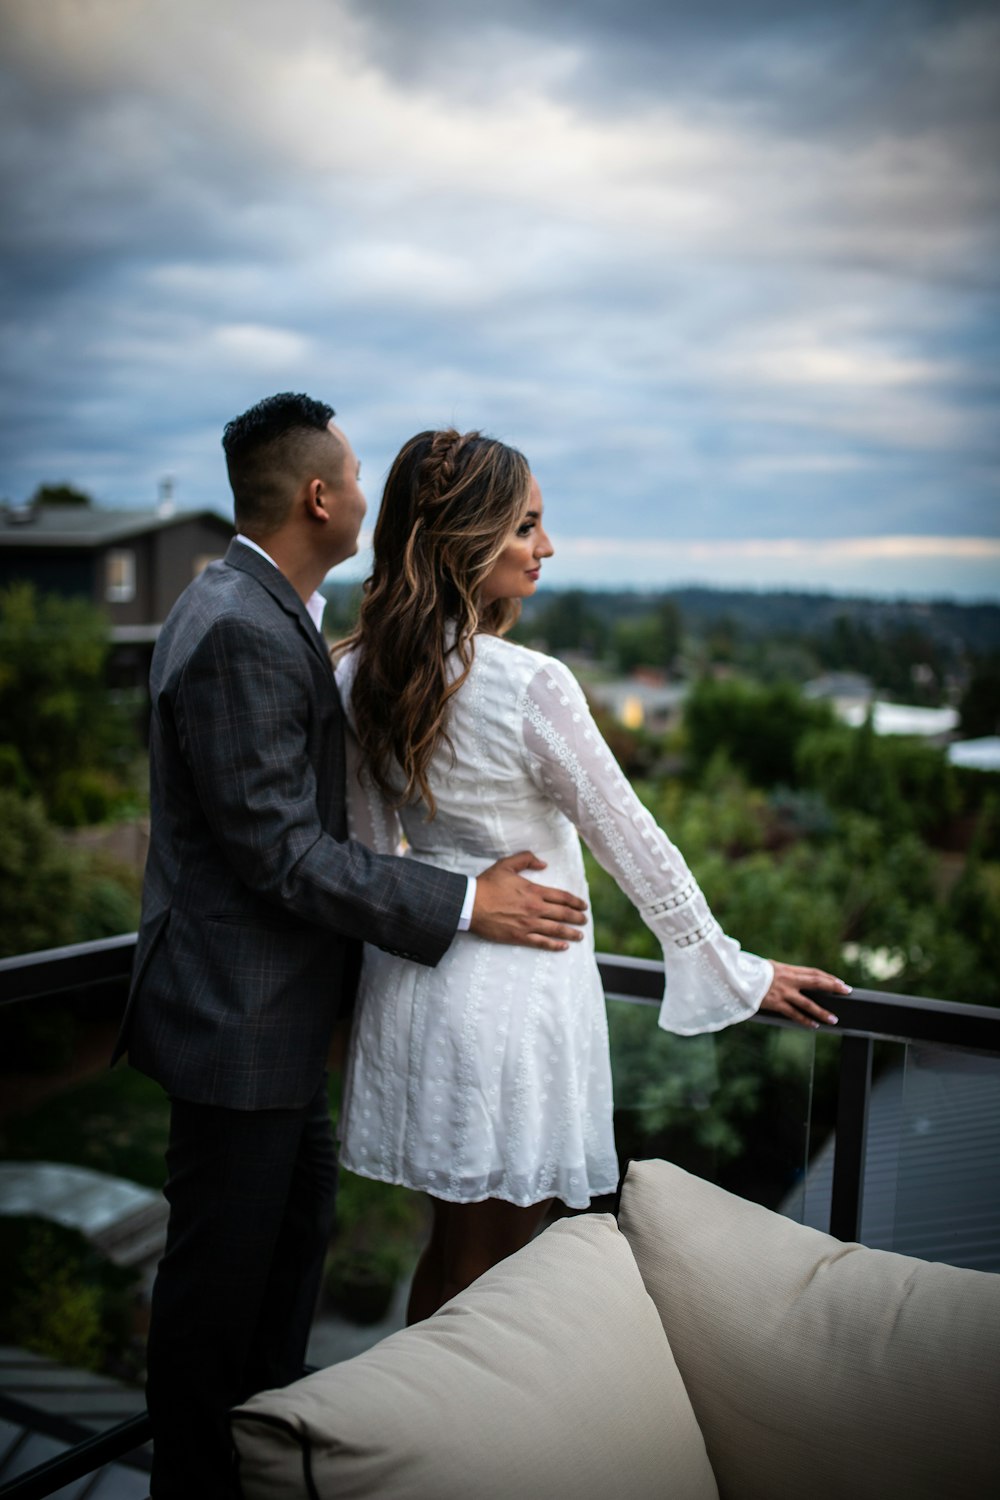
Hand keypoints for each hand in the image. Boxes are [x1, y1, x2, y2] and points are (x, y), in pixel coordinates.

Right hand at [471, 852, 587, 950]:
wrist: (471, 904)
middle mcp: (535, 908)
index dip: (576, 902)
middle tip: (584, 920)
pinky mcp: (519, 936)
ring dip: (571, 933)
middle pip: (563, 914)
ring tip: (580, 935)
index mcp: (534, 891)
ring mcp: (528, 924)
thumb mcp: (506, 864)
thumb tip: (543, 864)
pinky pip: (541, 942)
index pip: (562, 897)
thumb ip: (526, 859)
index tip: (583, 905)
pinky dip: (554, 945)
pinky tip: (563, 947)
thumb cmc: (487, 884)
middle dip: (577, 918)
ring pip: (556, 930)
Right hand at [758, 962, 851, 1028]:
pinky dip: (805, 1020)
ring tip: (834, 1019)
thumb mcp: (768, 968)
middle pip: (817, 982)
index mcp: (788, 969)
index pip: (813, 972)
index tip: (839, 982)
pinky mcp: (776, 1003)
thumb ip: (781, 973)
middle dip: (834, 986)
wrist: (736, 977)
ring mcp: (783, 992)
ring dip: (822, 1011)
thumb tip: (790, 977)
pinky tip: (814, 1026)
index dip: (828, 977)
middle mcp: (788, 979)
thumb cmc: (750, 972)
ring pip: (808, 1003)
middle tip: (847, 991)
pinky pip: (794, 1014)